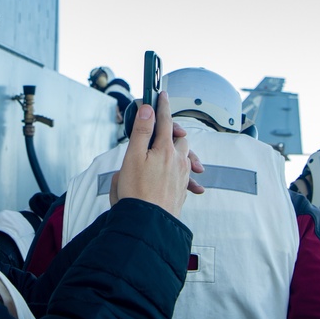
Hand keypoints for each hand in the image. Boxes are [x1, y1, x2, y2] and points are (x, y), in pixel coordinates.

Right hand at [111, 92, 202, 216]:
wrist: (148, 223)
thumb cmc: (137, 193)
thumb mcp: (132, 157)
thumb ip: (142, 131)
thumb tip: (148, 110)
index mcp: (165, 149)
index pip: (165, 121)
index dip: (162, 106)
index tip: (162, 95)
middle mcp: (178, 161)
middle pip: (180, 138)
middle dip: (173, 131)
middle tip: (161, 130)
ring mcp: (182, 176)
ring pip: (185, 156)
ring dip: (179, 150)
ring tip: (170, 151)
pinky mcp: (182, 190)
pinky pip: (186, 175)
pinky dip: (182, 170)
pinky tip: (175, 175)